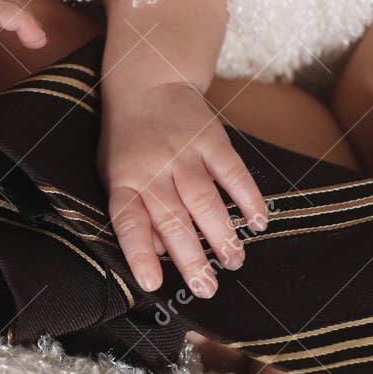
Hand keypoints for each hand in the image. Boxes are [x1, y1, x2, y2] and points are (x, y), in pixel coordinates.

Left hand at [97, 80, 267, 295]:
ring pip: (204, 200)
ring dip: (221, 235)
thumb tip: (159, 254)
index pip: (128, 222)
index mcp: (124, 181)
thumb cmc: (128, 141)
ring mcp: (183, 153)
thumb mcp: (114, 174)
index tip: (153, 284)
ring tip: (235, 262)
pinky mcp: (211, 139)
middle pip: (172, 219)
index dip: (139, 254)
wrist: (148, 84)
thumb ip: (134, 212)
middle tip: (208, 289)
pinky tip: (258, 222)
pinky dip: (247, 197)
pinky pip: (232, 172)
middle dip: (191, 258)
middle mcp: (153, 169)